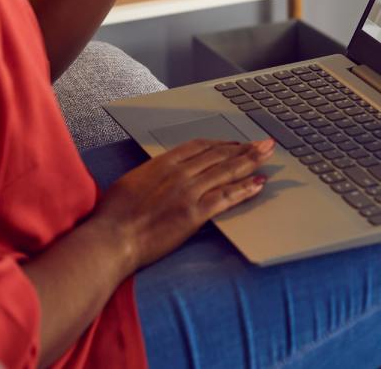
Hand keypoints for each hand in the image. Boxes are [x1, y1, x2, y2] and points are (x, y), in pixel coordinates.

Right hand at [93, 139, 272, 269]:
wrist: (112, 238)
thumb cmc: (114, 215)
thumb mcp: (132, 183)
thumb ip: (152, 175)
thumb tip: (161, 176)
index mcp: (162, 163)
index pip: (199, 146)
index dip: (221, 143)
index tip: (234, 143)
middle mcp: (178, 173)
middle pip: (218, 155)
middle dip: (244, 148)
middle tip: (263, 143)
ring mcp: (188, 193)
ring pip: (226, 171)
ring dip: (251, 161)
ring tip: (268, 155)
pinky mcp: (194, 214)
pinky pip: (226, 197)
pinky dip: (245, 189)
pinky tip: (259, 183)